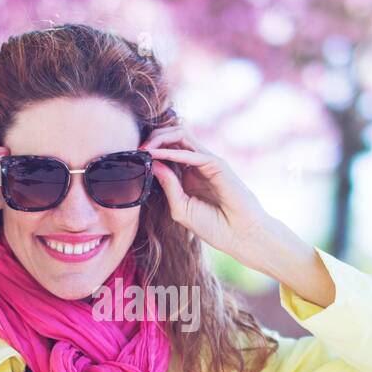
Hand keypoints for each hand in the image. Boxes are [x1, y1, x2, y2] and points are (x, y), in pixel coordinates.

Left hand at [140, 122, 268, 262]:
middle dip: (152, 138)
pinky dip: (173, 152)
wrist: (241, 236)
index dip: (149, 150)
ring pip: (182, 135)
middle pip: (173, 137)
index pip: (167, 151)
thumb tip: (152, 163)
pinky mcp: (217, 165)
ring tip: (144, 149)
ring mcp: (207, 162)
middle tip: (136, 149)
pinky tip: (156, 155)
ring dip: (160, 138)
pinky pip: (192, 152)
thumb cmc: (214, 227)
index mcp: (188, 175)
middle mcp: (197, 165)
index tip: (131, 158)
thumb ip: (168, 186)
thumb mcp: (181, 208)